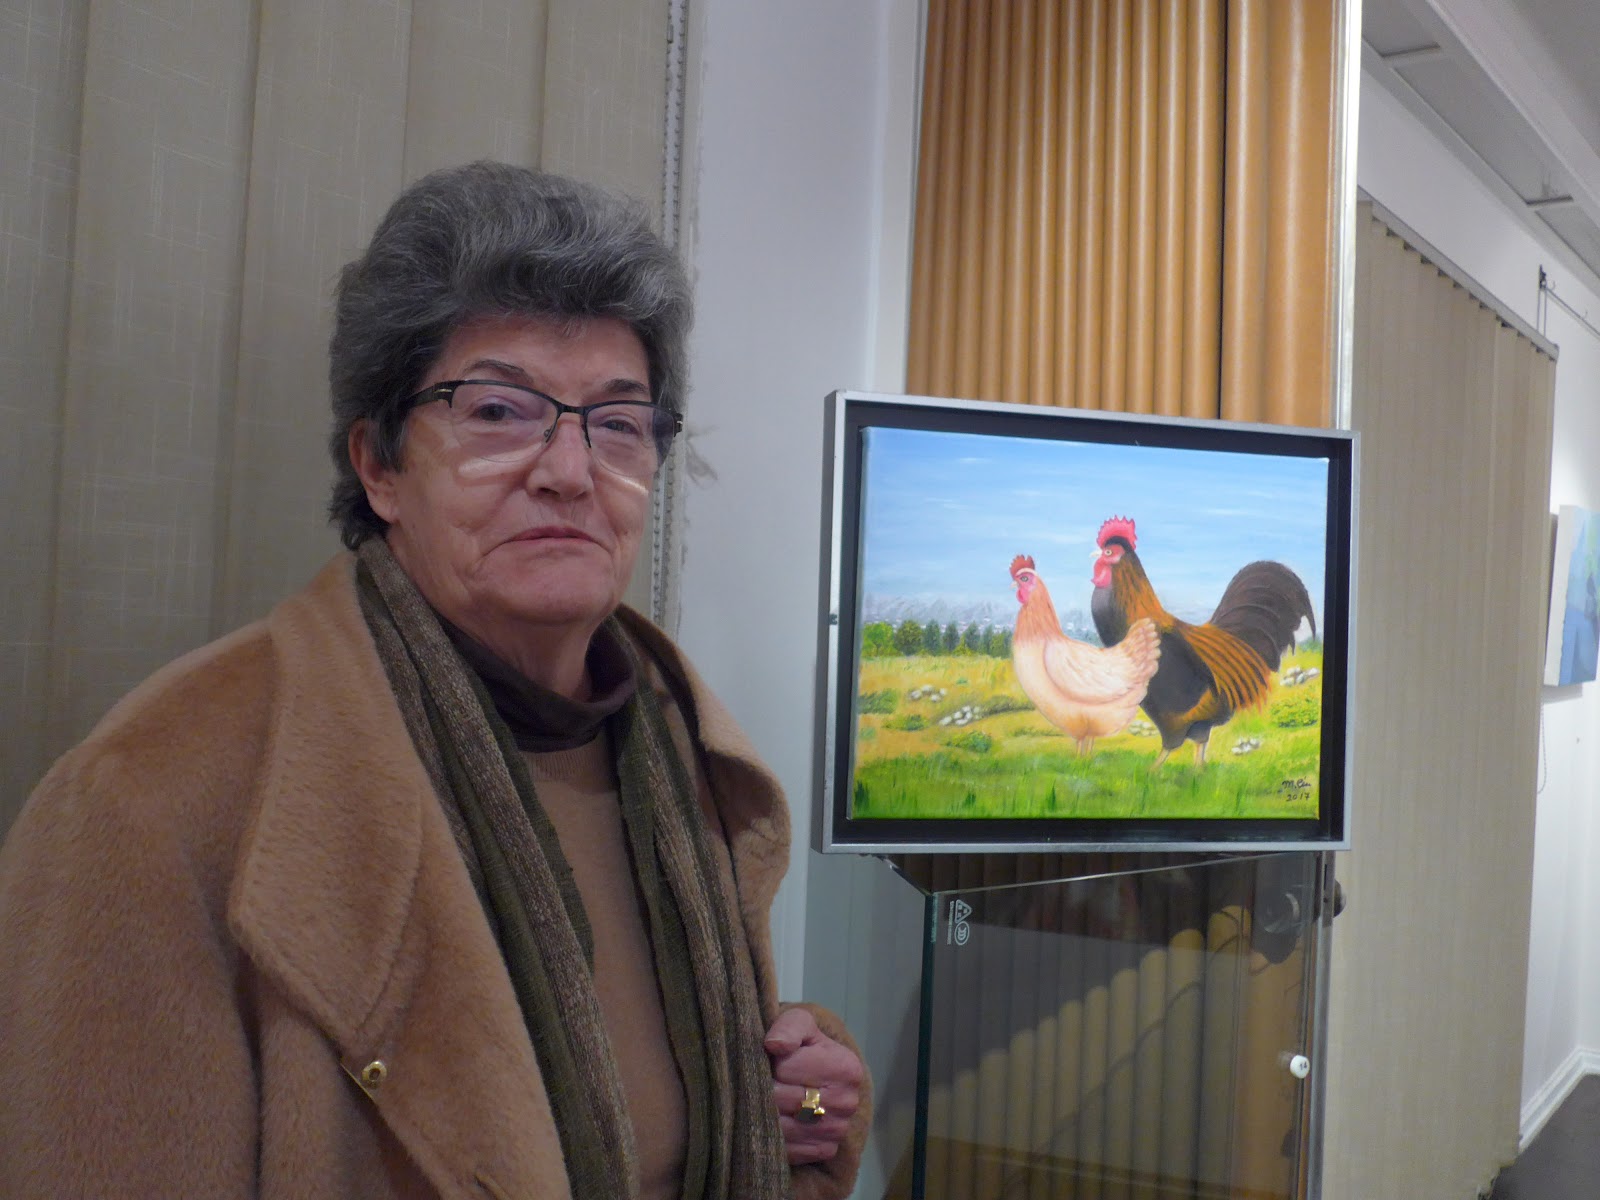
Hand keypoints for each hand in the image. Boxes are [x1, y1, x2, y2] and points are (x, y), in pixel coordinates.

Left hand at [764, 1006, 863, 1165]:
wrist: (816, 1072)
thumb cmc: (804, 1044)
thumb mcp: (798, 1023)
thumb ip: (788, 1027)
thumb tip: (775, 1045)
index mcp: (845, 1067)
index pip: (785, 1068)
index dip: (772, 1063)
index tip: (774, 1060)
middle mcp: (848, 1102)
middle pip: (782, 1099)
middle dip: (766, 1089)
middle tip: (767, 1082)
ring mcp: (838, 1130)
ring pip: (783, 1128)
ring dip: (766, 1114)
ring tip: (769, 1099)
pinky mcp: (825, 1150)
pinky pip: (790, 1149)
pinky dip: (776, 1137)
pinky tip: (777, 1120)